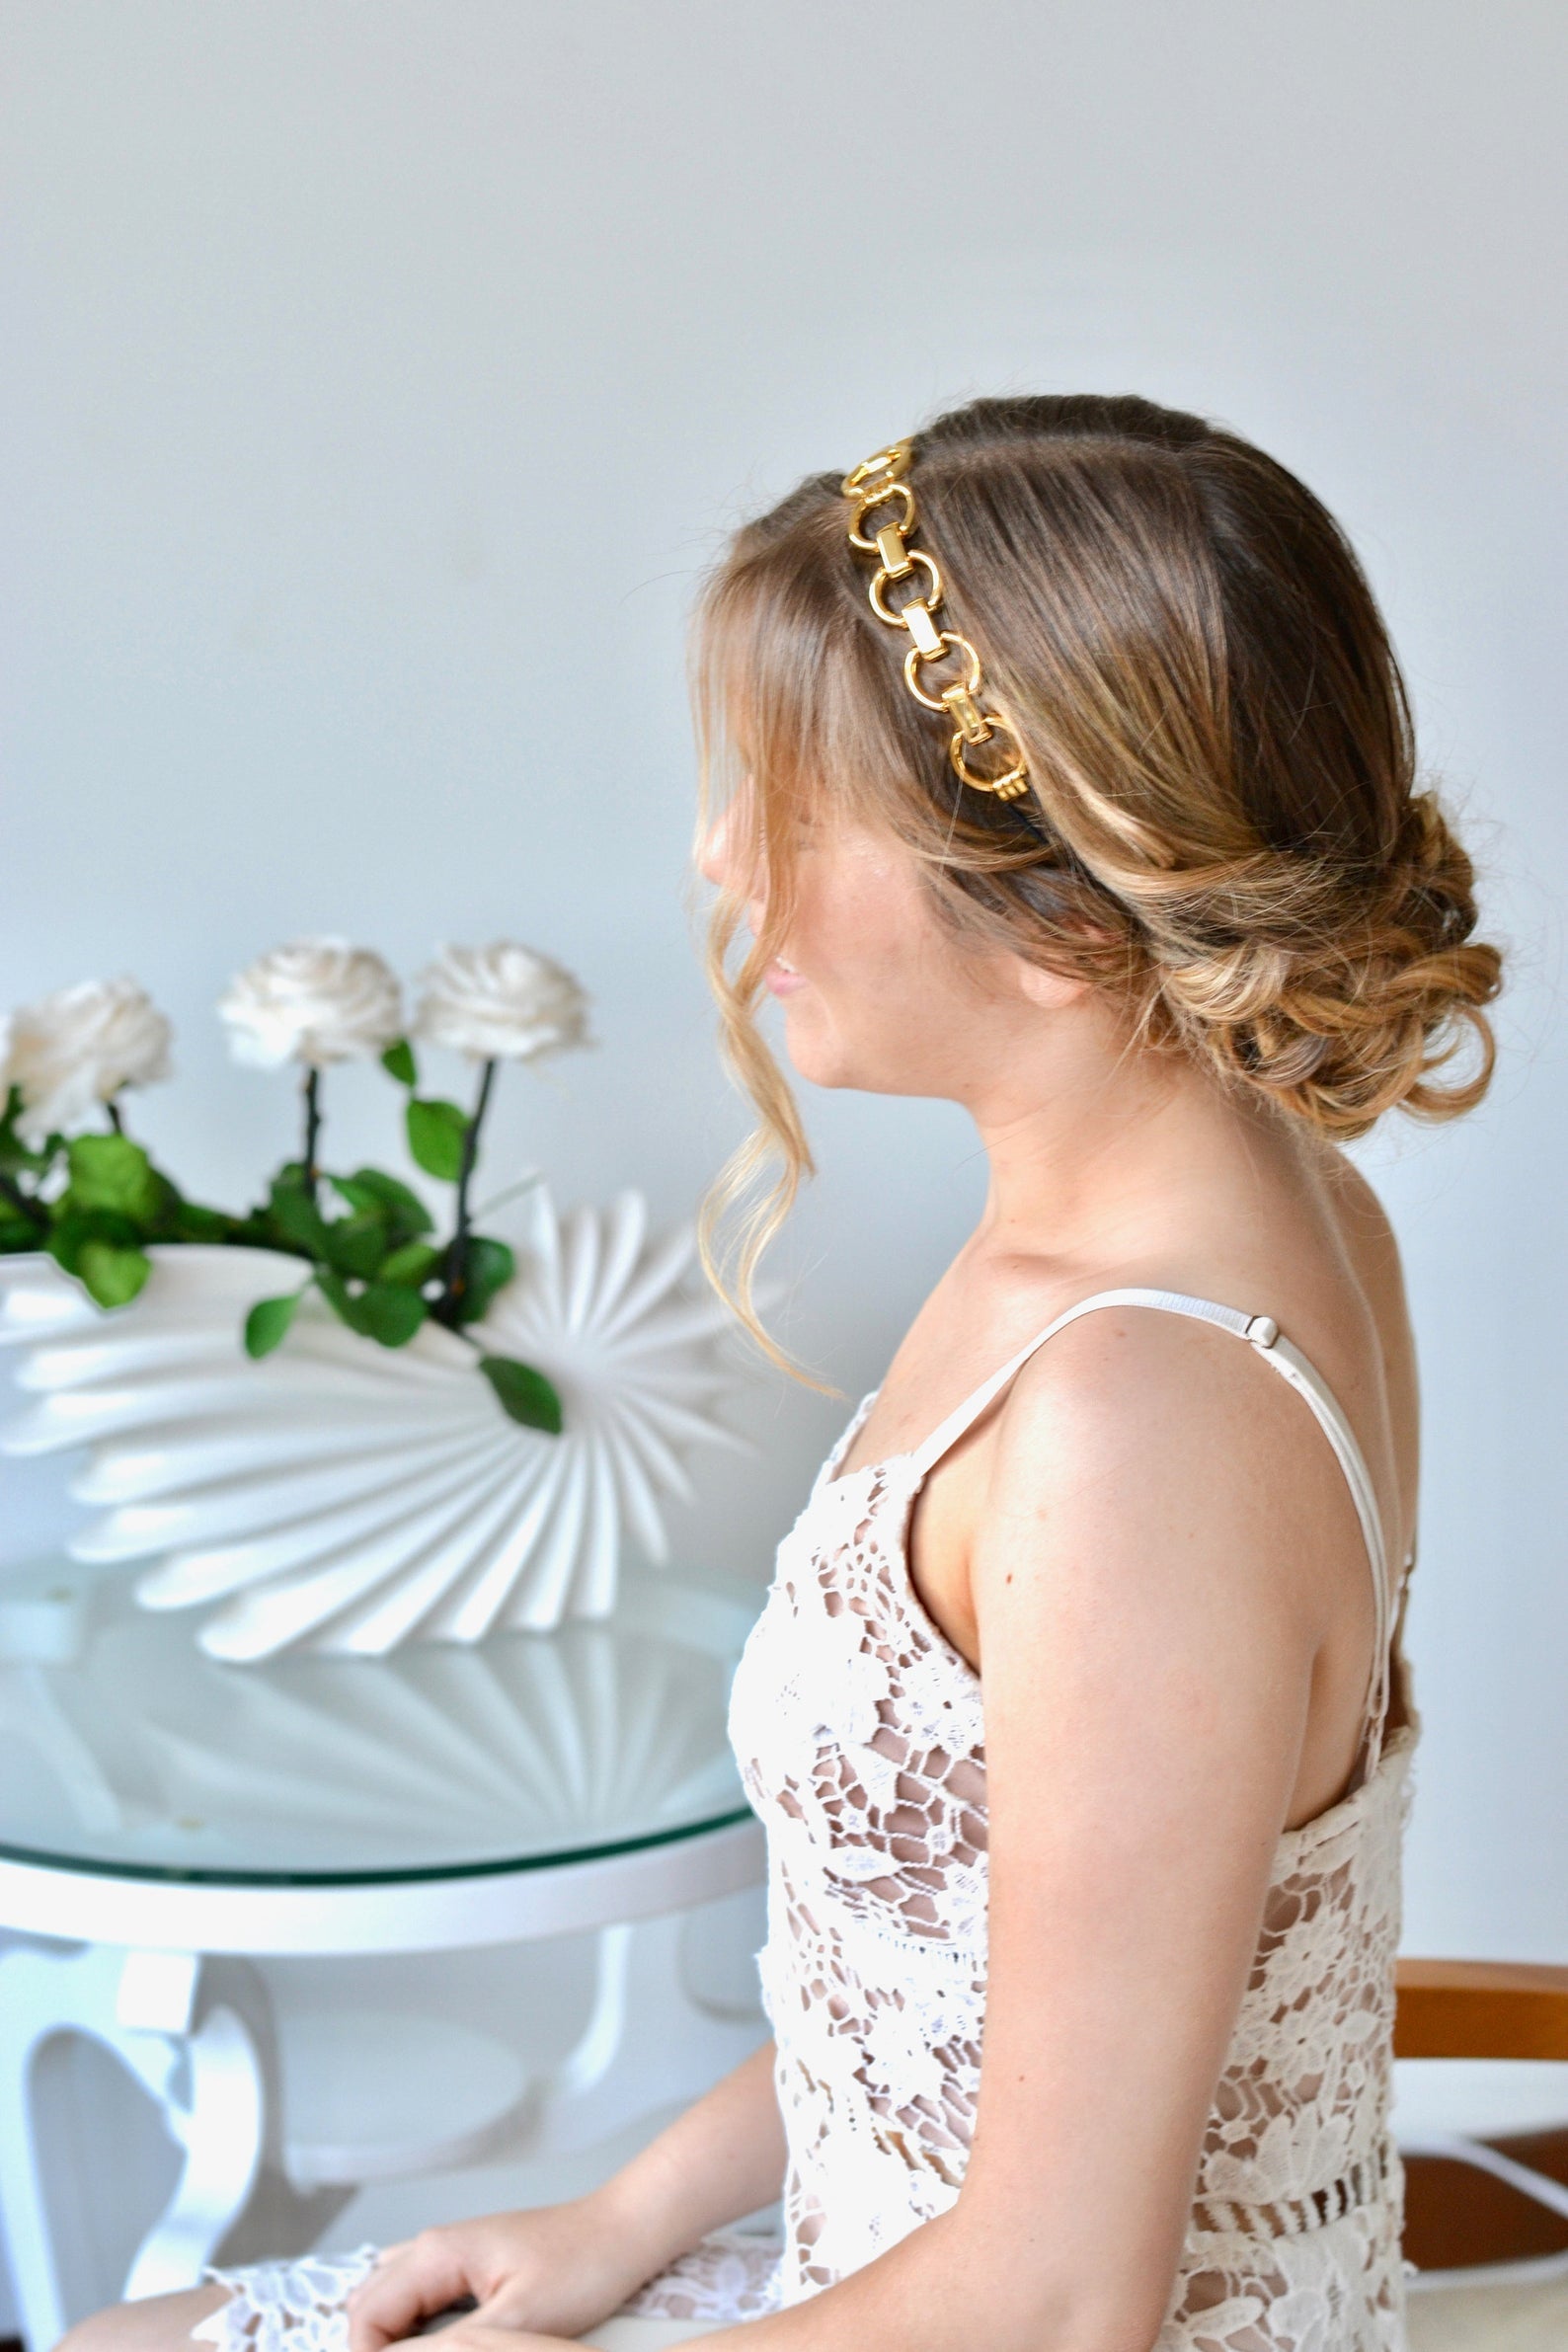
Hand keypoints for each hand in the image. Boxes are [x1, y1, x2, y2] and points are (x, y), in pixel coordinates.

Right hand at [345, 2199, 653, 2351]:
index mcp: (436, 2253)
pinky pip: (418, 2300)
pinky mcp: (468, 2267)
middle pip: (368, 2307)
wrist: (622, 2234)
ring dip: (395, 2341)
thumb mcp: (514, 2321)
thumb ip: (449, 2348)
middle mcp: (433, 2247)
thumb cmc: (582, 2266)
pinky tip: (443, 2349)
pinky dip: (415, 2331)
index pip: (364, 2316)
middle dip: (374, 2350)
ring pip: (390, 2303)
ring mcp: (450, 2254)